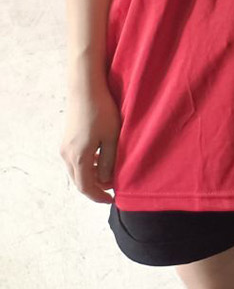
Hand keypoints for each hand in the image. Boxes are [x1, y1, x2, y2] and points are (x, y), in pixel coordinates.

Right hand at [61, 79, 120, 203]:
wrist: (85, 89)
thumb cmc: (102, 111)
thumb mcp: (112, 138)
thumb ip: (110, 161)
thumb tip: (108, 180)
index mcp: (79, 157)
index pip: (86, 187)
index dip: (99, 196)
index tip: (112, 200)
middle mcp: (67, 155)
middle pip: (80, 181)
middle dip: (96, 188)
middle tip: (114, 189)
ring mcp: (64, 147)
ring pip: (77, 171)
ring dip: (92, 176)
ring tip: (111, 175)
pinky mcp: (66, 140)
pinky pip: (75, 160)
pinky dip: (87, 165)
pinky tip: (101, 160)